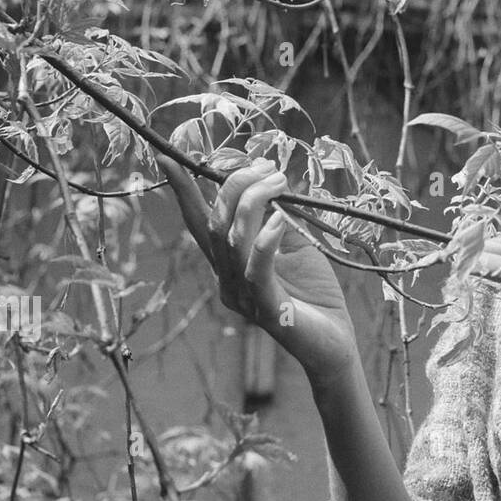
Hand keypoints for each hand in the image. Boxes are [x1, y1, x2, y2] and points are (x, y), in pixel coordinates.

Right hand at [156, 155, 357, 387]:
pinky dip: (267, 239)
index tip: (166, 157)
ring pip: (232, 239)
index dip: (182, 190)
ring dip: (254, 201)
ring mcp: (244, 295)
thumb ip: (276, 218)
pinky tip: (280, 219)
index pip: (199, 222)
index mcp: (228, 263)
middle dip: (235, 185)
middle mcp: (227, 279)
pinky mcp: (268, 308)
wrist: (334, 343)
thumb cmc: (314, 294)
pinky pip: (258, 268)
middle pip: (214, 223)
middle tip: (267, 166)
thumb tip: (269, 183)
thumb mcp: (295, 246)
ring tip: (278, 179)